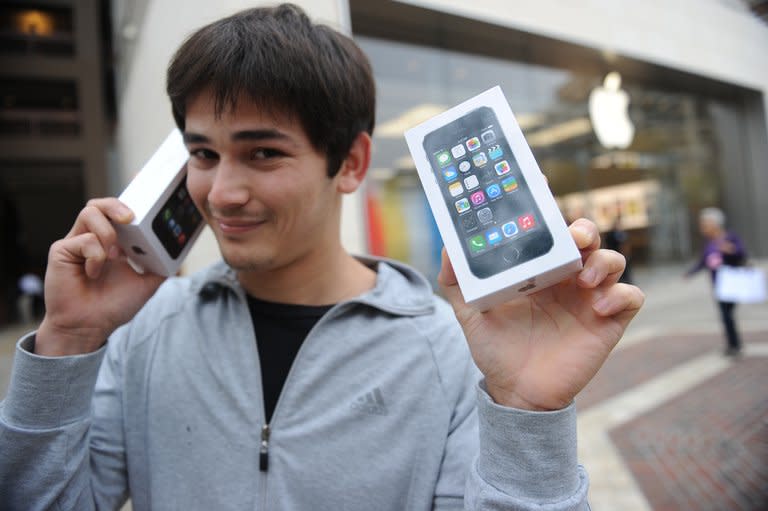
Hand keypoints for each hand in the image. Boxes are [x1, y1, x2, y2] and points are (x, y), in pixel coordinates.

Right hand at [35, 198, 165, 355]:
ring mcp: (77, 243)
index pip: (119, 213)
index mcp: (114, 243)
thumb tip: (179, 252)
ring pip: (89, 213)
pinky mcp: (62, 251)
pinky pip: (82, 240)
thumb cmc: (113, 306)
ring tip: (113, 255)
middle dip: (117, 205)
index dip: (131, 204)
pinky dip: (95, 255)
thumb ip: (161, 266)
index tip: (149, 203)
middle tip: (130, 217)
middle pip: (100, 204)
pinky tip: (94, 273)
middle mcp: (94, 238)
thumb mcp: (146, 284)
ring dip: (107, 232)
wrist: (90, 327)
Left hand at [438, 218, 644, 410]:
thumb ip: (456, 280)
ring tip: (581, 281)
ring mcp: (589, 297)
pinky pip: (630, 297)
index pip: (549, 229)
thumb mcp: (469, 312)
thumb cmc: (495, 347)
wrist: (516, 390)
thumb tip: (448, 248)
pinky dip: (619, 295)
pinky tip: (596, 308)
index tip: (540, 186)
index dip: (549, 207)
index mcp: (537, 268)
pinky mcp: (609, 321)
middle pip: (587, 237)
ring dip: (603, 262)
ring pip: (613, 261)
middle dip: (584, 229)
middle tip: (573, 239)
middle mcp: (566, 277)